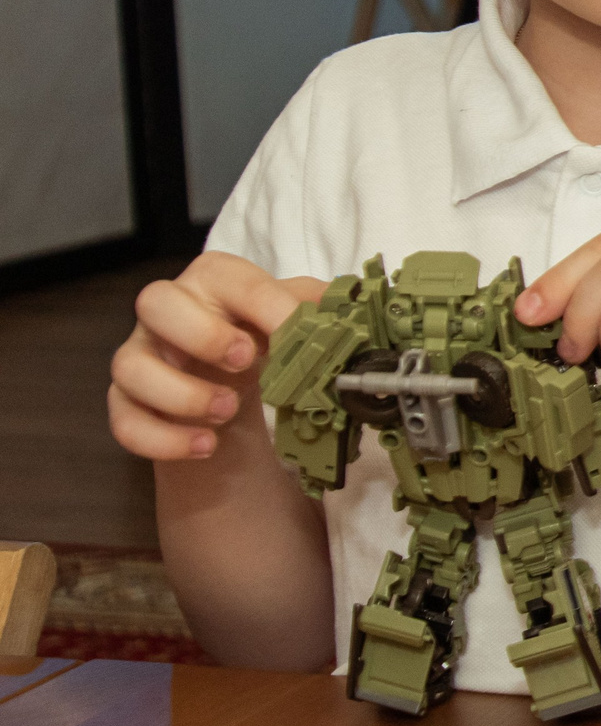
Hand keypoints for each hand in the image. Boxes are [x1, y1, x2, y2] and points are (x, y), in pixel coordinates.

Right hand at [109, 253, 323, 460]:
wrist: (230, 380)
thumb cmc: (260, 337)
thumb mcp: (291, 316)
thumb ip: (316, 307)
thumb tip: (352, 306)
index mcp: (213, 282)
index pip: (230, 278)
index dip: (264, 305)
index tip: (294, 334)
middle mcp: (167, 313)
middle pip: (154, 301)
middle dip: (201, 333)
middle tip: (246, 361)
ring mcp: (140, 355)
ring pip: (129, 365)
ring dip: (181, 393)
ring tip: (227, 412)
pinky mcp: (126, 401)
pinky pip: (124, 419)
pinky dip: (163, 439)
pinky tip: (205, 446)